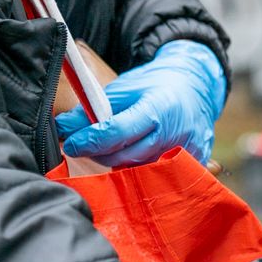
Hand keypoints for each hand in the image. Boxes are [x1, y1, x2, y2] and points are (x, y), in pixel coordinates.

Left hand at [57, 40, 226, 166]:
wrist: (197, 87)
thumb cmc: (158, 85)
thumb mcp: (124, 88)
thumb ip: (93, 110)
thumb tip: (63, 128)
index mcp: (157, 108)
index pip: (116, 133)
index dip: (89, 141)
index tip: (70, 143)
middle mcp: (175, 134)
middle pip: (125, 157)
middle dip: (98, 154)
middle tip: (84, 146)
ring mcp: (187, 152)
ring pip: (140, 171)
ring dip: (118, 162)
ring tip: (110, 148)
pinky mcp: (194, 163)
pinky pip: (159, 175)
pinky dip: (141, 169)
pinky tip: (134, 156)